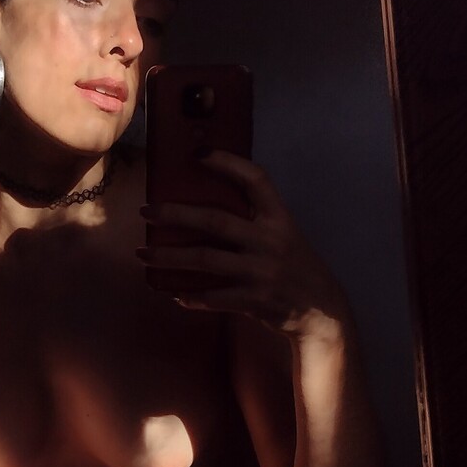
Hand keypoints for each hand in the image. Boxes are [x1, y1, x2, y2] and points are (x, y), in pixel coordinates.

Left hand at [140, 150, 346, 337]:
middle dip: (176, 215)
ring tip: (144, 254)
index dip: (228, 164)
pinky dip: (190, 295)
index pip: (255, 180)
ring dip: (169, 257)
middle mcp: (270, 241)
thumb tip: (206, 209)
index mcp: (280, 219)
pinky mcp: (255, 300)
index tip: (199, 154)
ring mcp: (262, 272)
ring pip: (205, 260)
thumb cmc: (296, 268)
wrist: (323, 312)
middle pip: (215, 221)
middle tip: (146, 211)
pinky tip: (172, 292)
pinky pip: (213, 296)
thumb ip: (256, 222)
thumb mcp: (286, 236)